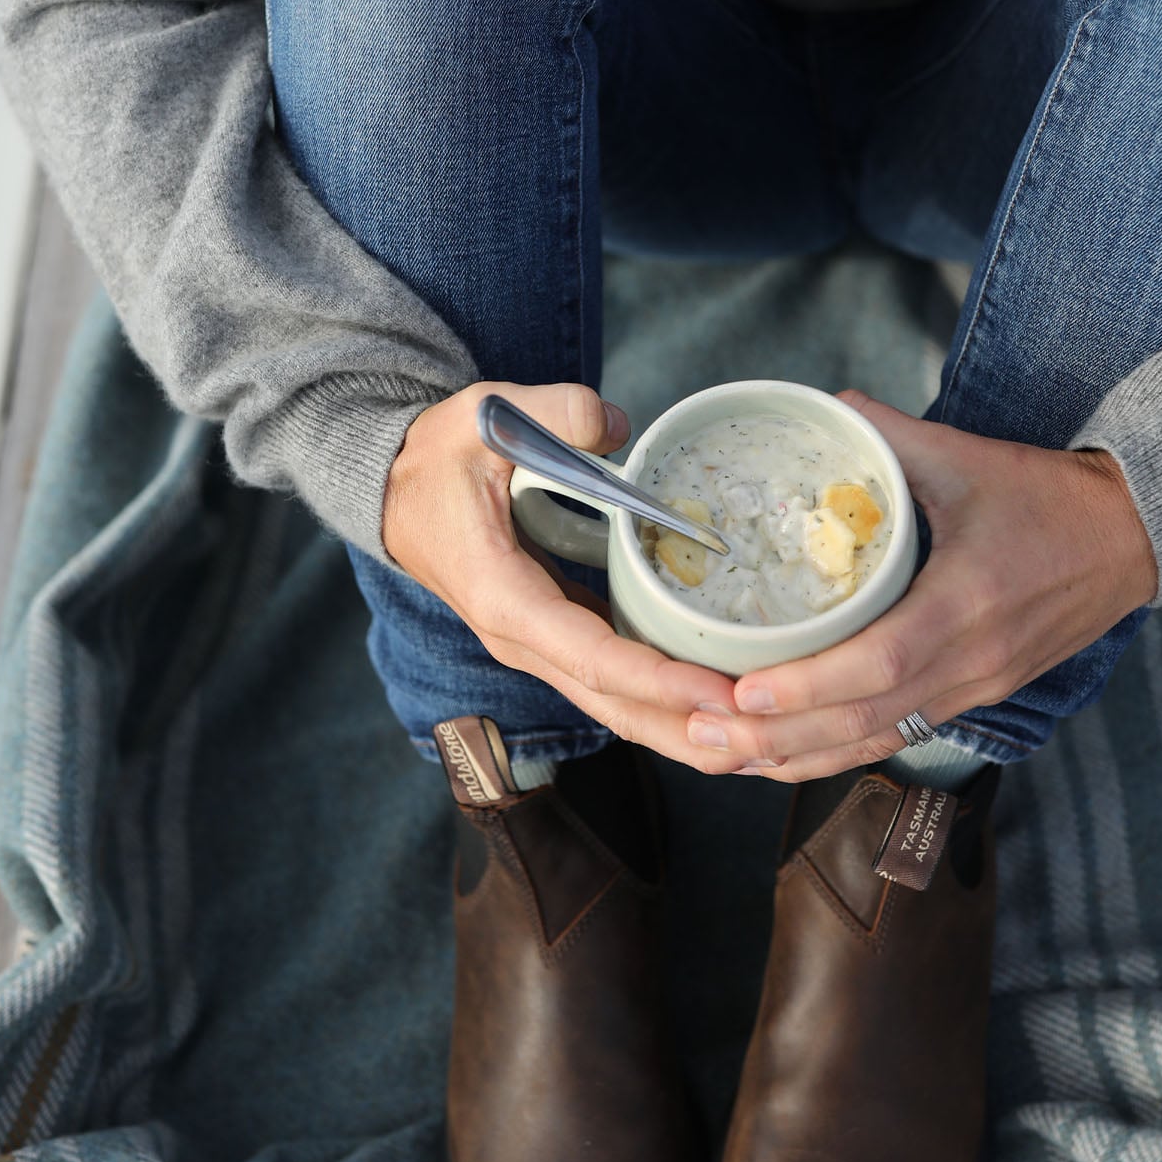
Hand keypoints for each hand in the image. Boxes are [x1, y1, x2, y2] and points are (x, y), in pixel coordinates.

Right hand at [383, 381, 750, 772]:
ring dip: (685, 731)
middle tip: (764, 745)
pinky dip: (669, 703)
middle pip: (615, 707)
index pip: (593, 657)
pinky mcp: (561, 640)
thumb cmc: (438, 460)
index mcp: (506, 599)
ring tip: (760, 749)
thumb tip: (613, 426)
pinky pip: (620, 686)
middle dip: (688, 731)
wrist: (397, 491)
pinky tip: (723, 708)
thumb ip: (551, 412)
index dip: (659, 680)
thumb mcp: (482, 417)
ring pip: (620, 708)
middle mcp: (525, 641)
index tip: (720, 694)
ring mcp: (543, 647)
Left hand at [684, 389, 1158, 781]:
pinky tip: (782, 758)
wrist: (1132, 540)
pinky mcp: (972, 700)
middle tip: (704, 731)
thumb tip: (826, 408)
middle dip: (779, 737)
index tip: (744, 690)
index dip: (809, 686)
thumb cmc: (1051, 500)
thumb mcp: (972, 456)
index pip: (881, 662)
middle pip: (866, 721)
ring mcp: (974, 690)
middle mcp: (971, 663)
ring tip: (723, 754)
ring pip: (875, 743)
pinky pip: (895, 739)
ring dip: (796, 758)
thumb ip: (892, 435)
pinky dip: (834, 754)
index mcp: (969, 603)